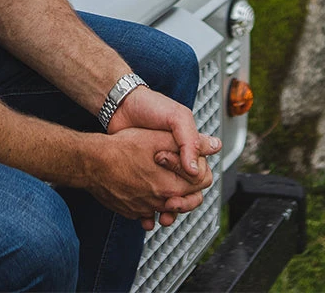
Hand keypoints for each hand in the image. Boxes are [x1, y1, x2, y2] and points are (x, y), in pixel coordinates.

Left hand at [107, 86, 220, 228]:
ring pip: (173, 201)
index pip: (202, 174)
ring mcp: (161, 170)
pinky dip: (151, 213)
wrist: (121, 106)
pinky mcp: (144, 176)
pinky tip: (147, 218)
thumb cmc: (150, 107)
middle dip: (184, 203)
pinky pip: (152, 202)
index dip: (193, 178)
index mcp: (190, 148)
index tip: (175, 167)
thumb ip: (189, 141)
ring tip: (162, 217)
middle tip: (171, 203)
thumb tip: (194, 170)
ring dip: (171, 212)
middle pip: (191, 193)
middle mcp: (179, 161)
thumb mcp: (176, 118)